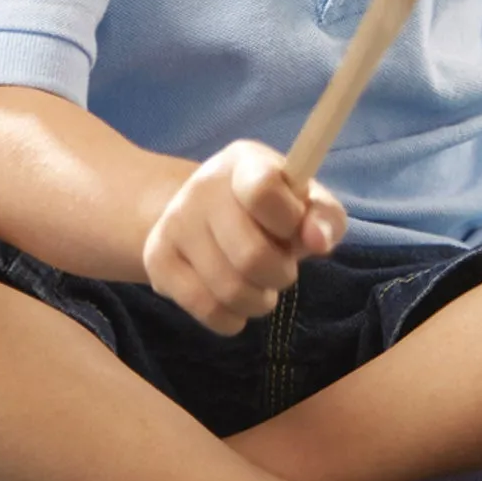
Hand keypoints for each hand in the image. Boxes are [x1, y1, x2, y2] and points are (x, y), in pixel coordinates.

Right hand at [142, 141, 346, 334]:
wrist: (205, 215)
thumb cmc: (270, 212)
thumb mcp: (306, 204)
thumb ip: (325, 217)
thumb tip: (318, 241)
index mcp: (244, 162)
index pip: (263, 191)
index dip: (289, 223)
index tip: (293, 231)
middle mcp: (202, 186)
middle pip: (251, 256)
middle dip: (280, 275)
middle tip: (281, 270)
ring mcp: (174, 222)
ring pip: (229, 290)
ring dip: (259, 301)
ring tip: (260, 287)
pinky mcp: (157, 259)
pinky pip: (206, 310)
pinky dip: (232, 318)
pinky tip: (235, 303)